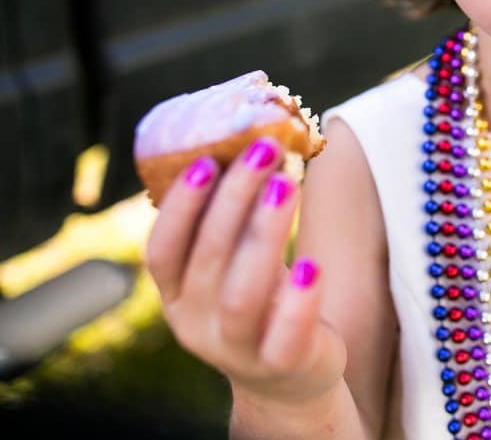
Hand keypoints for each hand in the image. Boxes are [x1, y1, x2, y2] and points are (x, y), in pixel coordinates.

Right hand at [145, 144, 344, 405]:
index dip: (180, 205)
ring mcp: (236, 348)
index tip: (208, 158)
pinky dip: (298, 302)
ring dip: (263, 235)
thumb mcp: (235, 258)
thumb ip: (235, 213)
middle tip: (265, 149)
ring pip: (240, 296)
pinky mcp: (281, 363)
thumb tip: (254, 132)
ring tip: (288, 185)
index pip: (162, 249)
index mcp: (178, 291)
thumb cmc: (260, 293)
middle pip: (207, 260)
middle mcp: (196, 322)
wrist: (287, 375)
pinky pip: (285, 338)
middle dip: (233, 200)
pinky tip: (312, 266)